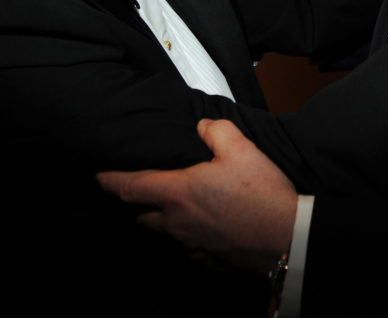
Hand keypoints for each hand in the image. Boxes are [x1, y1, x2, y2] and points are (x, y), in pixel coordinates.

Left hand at [98, 119, 296, 271]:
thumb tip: (203, 127)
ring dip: (163, 220)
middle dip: (138, 203)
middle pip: (141, 216)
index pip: (129, 187)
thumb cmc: (264, 196)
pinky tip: (204, 226)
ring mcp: (192, 245)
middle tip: (143, 190)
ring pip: (164, 234)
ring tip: (176, 207)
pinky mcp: (209, 261)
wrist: (289, 237)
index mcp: (178, 193)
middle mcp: (177, 223)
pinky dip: (187, 237)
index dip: (109, 180)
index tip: (98, 176)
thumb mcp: (241, 148)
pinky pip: (188, 249)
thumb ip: (216, 130)